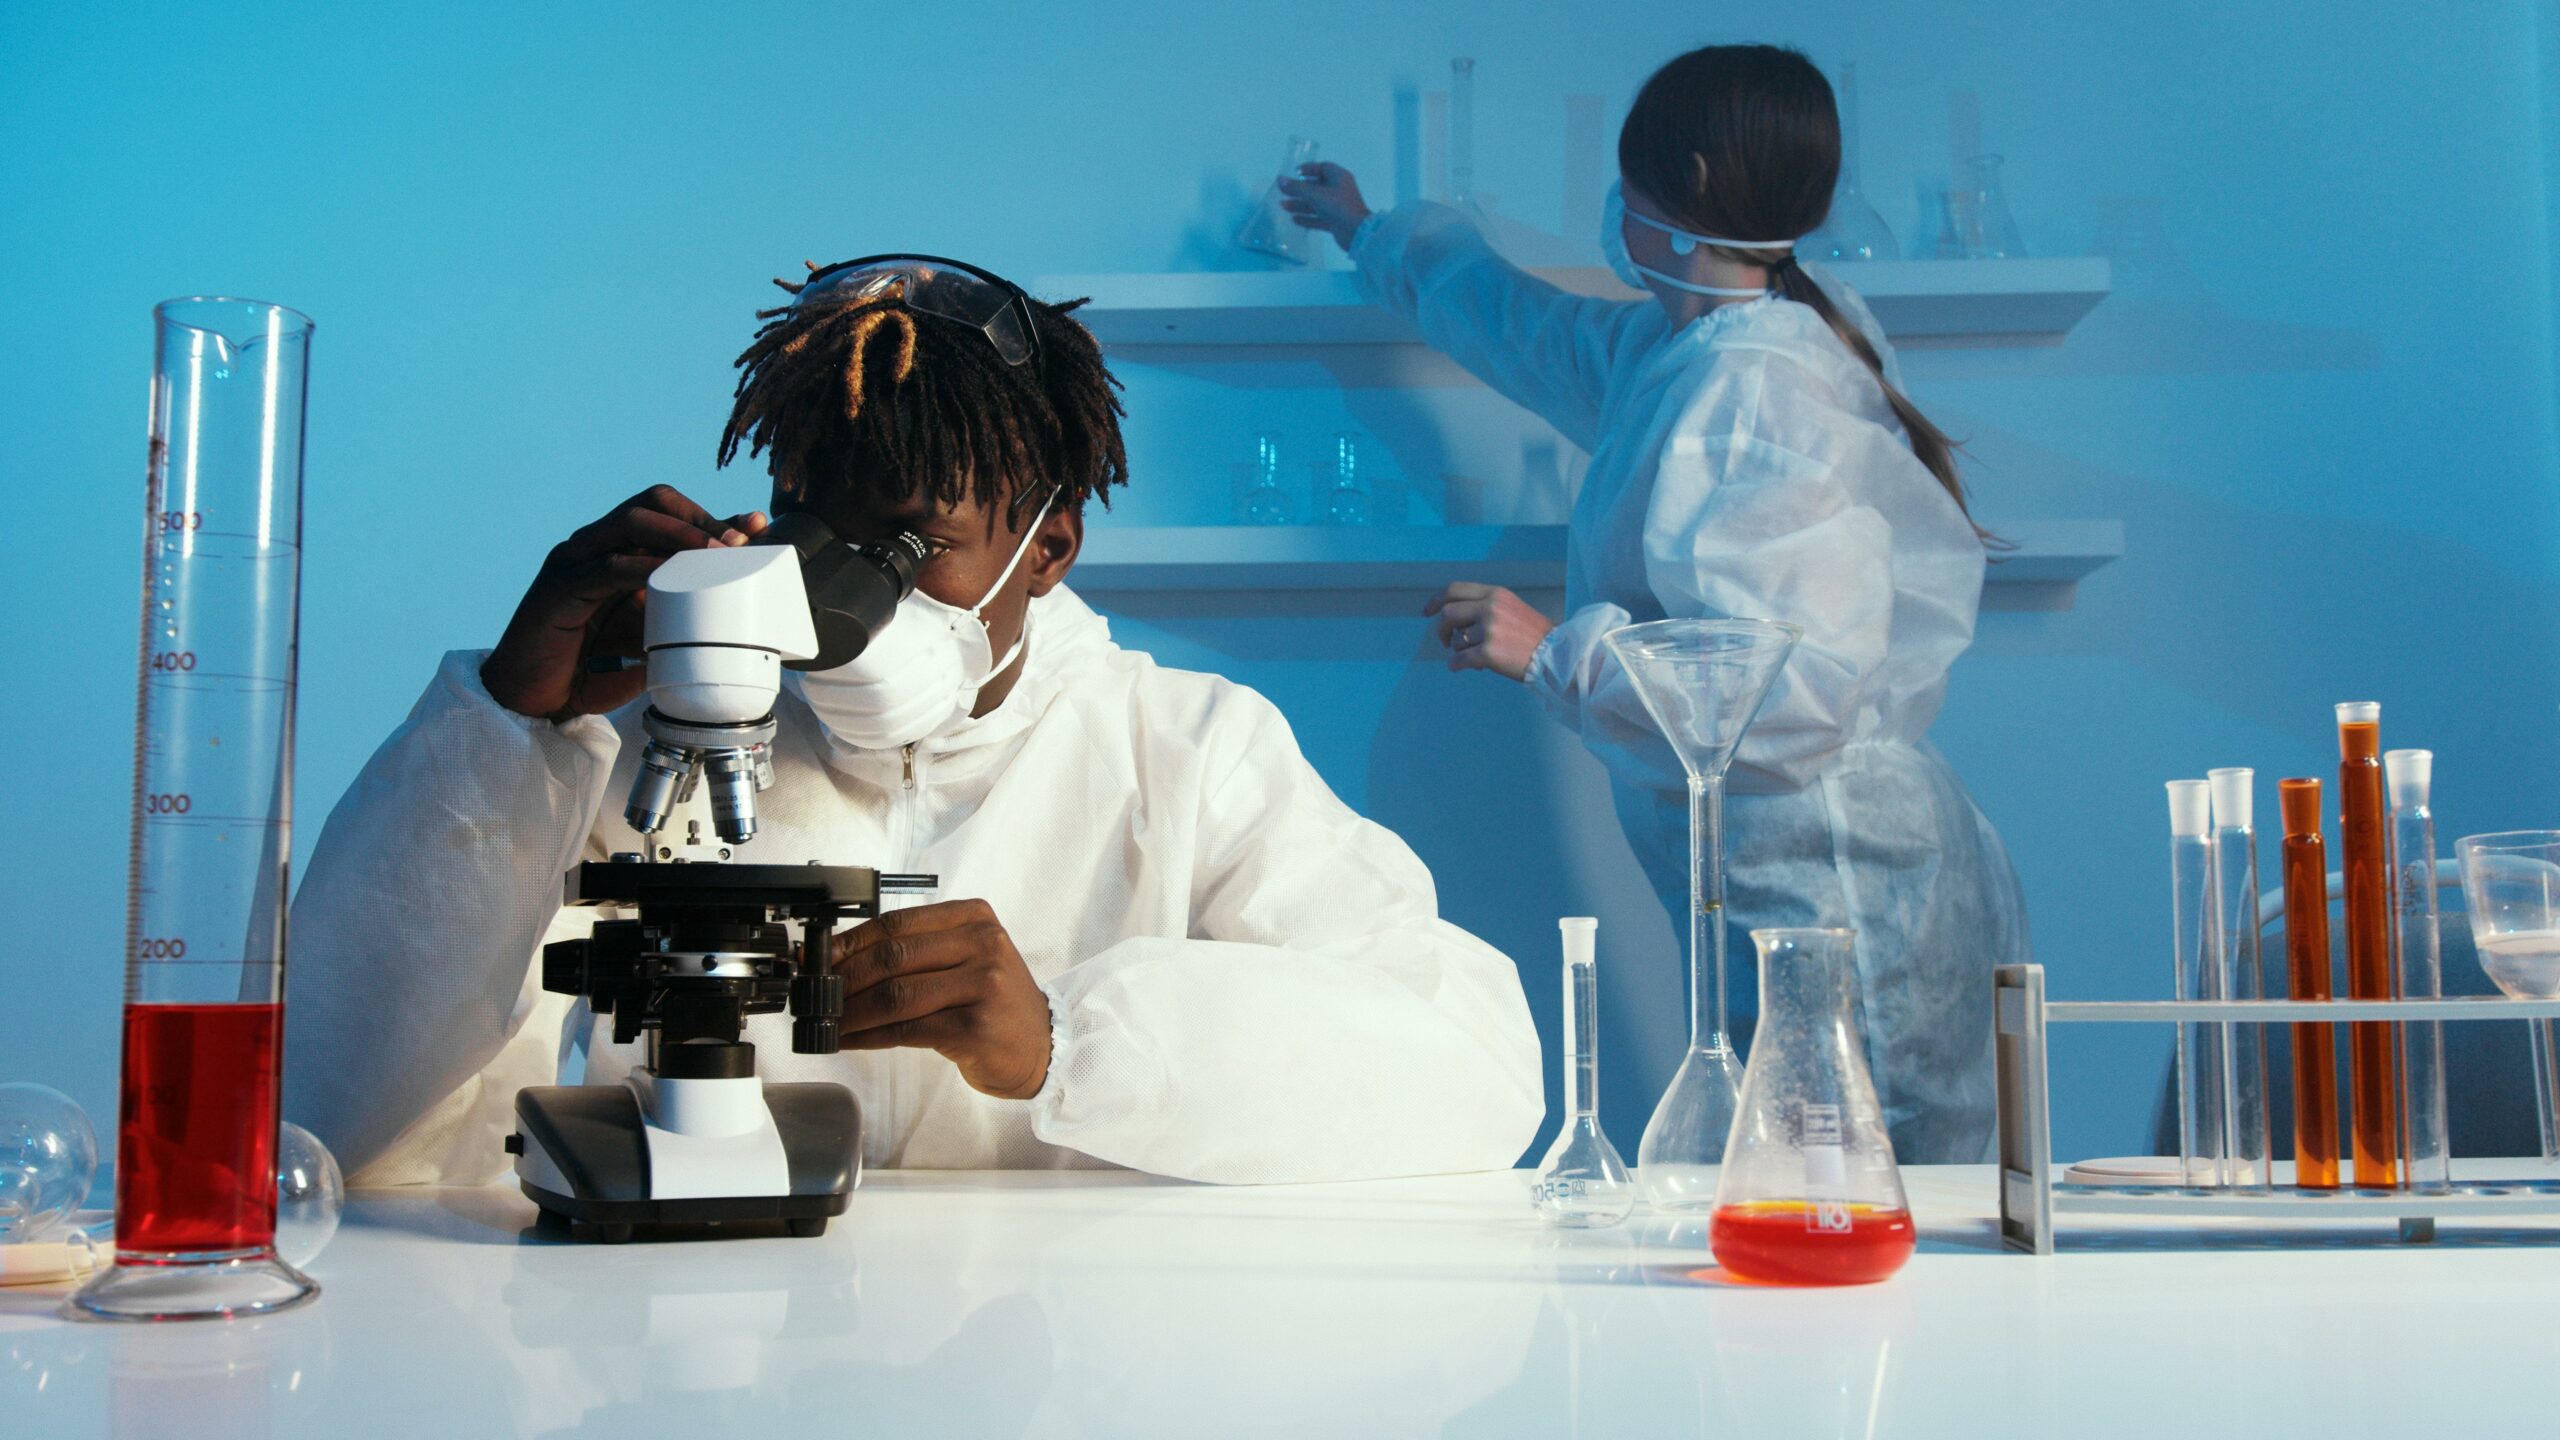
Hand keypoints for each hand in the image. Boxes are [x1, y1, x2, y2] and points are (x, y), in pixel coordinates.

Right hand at [480, 485, 766, 718]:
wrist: (531, 699)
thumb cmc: (584, 666)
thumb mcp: (645, 638)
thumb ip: (675, 621)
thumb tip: (730, 620)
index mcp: (615, 550)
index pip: (667, 513)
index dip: (710, 516)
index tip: (754, 527)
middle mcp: (593, 545)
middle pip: (652, 502)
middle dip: (700, 516)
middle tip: (736, 543)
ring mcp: (574, 561)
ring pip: (631, 522)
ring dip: (680, 535)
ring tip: (715, 555)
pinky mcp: (561, 587)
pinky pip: (608, 566)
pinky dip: (645, 568)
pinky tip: (672, 578)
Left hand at [831, 899, 1053, 1100]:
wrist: (1039, 1045)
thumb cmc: (993, 1002)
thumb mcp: (965, 959)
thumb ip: (916, 951)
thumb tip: (840, 957)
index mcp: (975, 918)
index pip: (897, 923)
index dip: (850, 942)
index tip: (819, 958)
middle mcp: (983, 945)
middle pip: (893, 957)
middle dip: (844, 978)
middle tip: (817, 993)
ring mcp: (983, 986)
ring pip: (895, 995)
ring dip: (851, 1011)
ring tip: (828, 1020)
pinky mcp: (975, 1028)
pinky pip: (906, 1030)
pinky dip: (870, 1036)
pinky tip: (852, 1040)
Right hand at [1277, 162, 1371, 249]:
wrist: (1357, 233)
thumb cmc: (1338, 207)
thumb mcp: (1316, 194)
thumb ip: (1297, 188)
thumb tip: (1280, 180)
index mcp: (1339, 177)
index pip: (1323, 168)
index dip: (1309, 169)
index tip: (1294, 173)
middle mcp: (1339, 190)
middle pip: (1317, 186)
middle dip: (1300, 190)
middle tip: (1283, 192)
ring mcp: (1338, 207)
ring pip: (1316, 203)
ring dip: (1301, 204)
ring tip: (1283, 206)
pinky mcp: (1336, 222)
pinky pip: (1319, 218)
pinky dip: (1308, 218)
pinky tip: (1294, 220)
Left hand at [1425, 582, 1552, 681]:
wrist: (1558, 656)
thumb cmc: (1535, 637)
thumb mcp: (1512, 609)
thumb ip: (1486, 608)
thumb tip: (1455, 623)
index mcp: (1496, 594)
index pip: (1455, 590)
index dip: (1437, 600)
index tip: (1427, 612)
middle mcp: (1490, 608)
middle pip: (1448, 614)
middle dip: (1443, 630)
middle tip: (1446, 641)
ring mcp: (1489, 630)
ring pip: (1456, 641)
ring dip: (1459, 651)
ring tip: (1474, 657)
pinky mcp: (1488, 653)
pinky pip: (1459, 660)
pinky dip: (1456, 665)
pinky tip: (1461, 668)